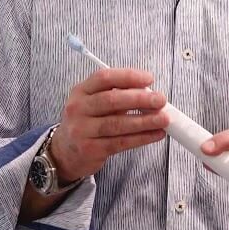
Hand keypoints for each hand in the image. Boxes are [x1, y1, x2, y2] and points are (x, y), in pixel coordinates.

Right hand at [47, 68, 168, 182]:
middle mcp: (78, 108)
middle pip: (111, 100)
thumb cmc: (87, 123)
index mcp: (81, 91)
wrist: (65, 152)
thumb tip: (150, 94)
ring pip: (117, 124)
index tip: (149, 79)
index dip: (128, 77)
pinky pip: (120, 143)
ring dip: (144, 121)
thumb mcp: (94, 103)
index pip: (104, 78)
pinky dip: (141, 138)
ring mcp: (82, 130)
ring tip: (163, 119)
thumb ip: (117, 96)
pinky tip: (155, 134)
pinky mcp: (90, 149)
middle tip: (161, 100)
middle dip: (140, 99)